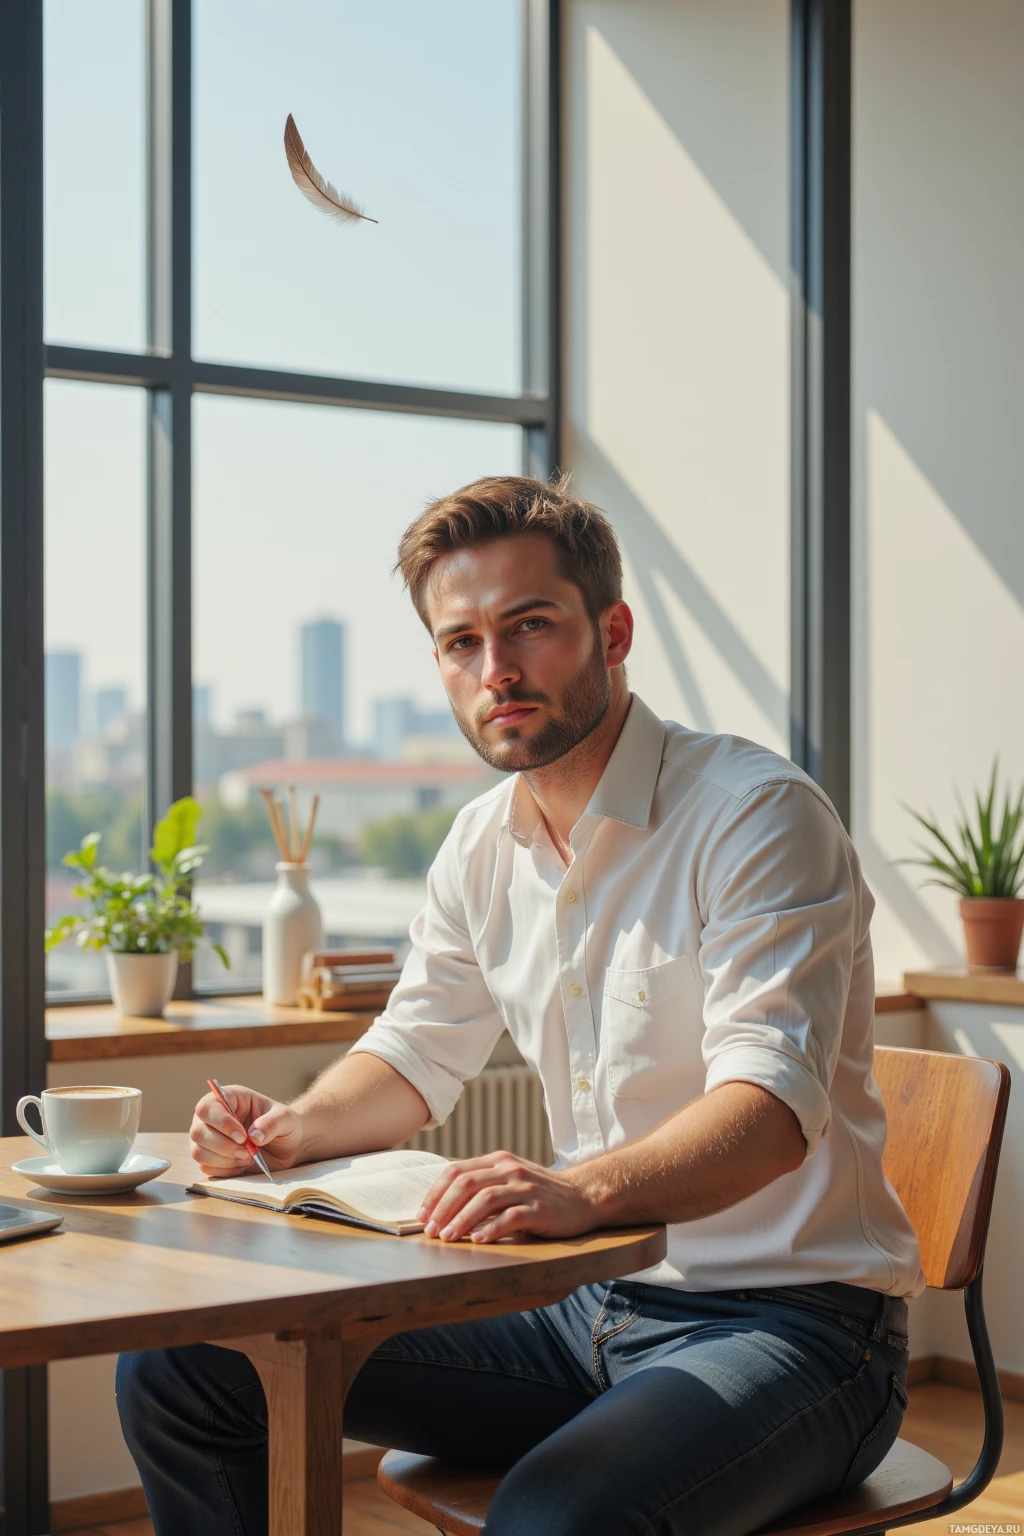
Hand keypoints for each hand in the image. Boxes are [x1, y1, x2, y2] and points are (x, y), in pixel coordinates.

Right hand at [189, 1084, 303, 1176]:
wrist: (289, 1145)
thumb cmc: (285, 1124)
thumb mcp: (285, 1119)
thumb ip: (271, 1123)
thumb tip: (253, 1137)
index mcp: (229, 1099)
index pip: (207, 1107)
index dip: (221, 1123)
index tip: (242, 1137)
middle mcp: (214, 1117)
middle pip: (197, 1132)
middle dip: (222, 1146)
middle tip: (247, 1152)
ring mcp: (209, 1138)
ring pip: (198, 1151)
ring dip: (224, 1160)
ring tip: (247, 1158)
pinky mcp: (212, 1157)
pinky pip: (206, 1167)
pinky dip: (226, 1170)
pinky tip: (242, 1165)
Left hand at [417, 1150, 597, 1243]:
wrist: (583, 1196)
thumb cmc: (540, 1192)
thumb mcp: (510, 1178)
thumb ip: (483, 1183)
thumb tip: (443, 1204)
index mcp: (498, 1160)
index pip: (456, 1171)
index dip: (435, 1193)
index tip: (422, 1214)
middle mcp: (510, 1169)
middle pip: (466, 1184)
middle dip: (443, 1208)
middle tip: (430, 1230)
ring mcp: (525, 1188)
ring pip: (485, 1199)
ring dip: (461, 1219)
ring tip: (448, 1237)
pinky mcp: (539, 1209)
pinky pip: (510, 1217)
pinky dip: (491, 1229)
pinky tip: (478, 1240)